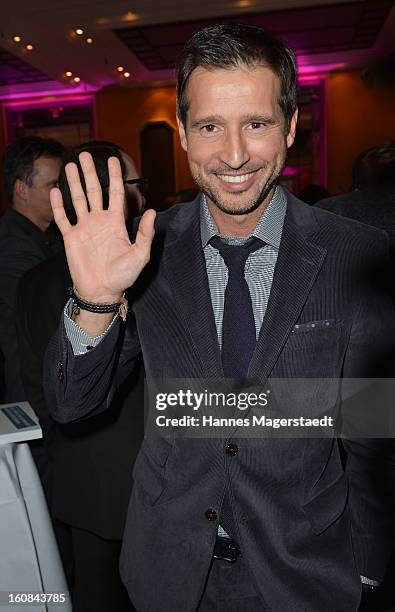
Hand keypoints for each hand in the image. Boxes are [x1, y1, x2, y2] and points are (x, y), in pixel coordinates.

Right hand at [50, 152, 155, 303]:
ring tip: (70, 165)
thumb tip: (154, 211)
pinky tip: (56, 191)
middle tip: (85, 155)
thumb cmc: (123, 276)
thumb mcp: (140, 254)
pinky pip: (63, 218)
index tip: (113, 160)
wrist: (102, 292)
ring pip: (78, 199)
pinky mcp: (71, 237)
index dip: (114, 177)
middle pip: (94, 191)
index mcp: (116, 223)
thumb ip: (146, 233)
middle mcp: (100, 221)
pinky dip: (59, 205)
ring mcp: (84, 228)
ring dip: (74, 183)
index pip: (115, 194)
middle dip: (90, 173)